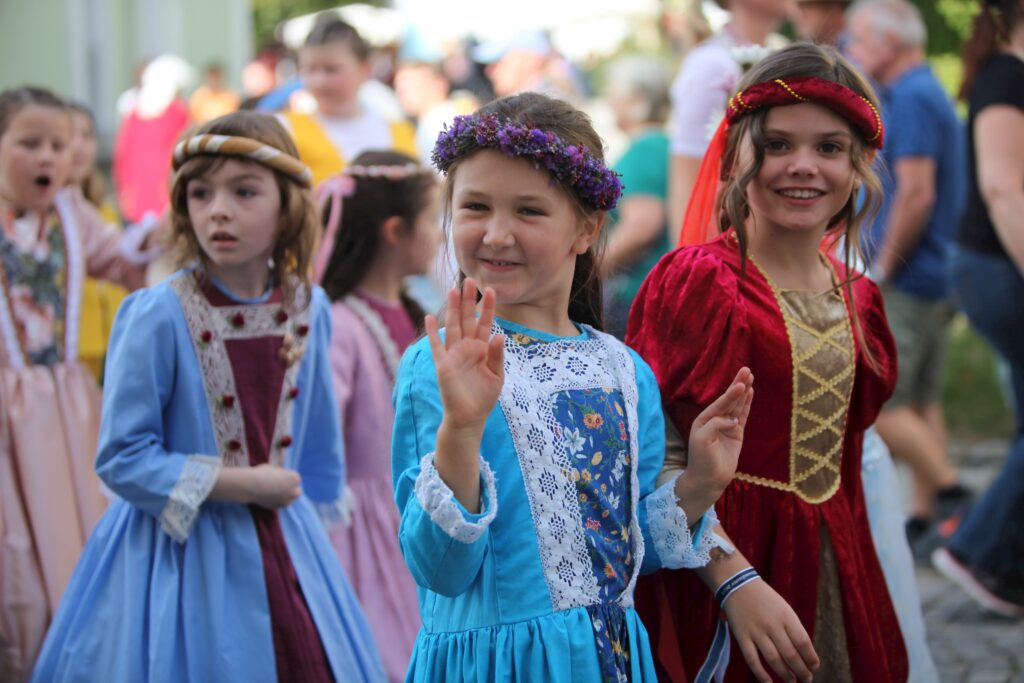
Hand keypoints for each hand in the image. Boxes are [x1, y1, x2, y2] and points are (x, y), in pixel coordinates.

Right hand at [246, 464, 301, 508]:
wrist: (251, 486)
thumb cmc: (262, 473)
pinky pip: (281, 504)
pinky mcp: (278, 507)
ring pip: (289, 499)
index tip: (279, 477)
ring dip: (285, 496)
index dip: (287, 477)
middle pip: (297, 491)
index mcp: (295, 478)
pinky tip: (270, 496)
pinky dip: (277, 501)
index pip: (295, 479)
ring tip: (274, 492)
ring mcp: (286, 501)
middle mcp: (294, 491)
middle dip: (291, 489)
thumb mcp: (275, 468)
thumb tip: (282, 476)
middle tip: (281, 486)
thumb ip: (282, 474)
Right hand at [425, 278, 504, 431]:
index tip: (492, 290)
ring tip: (453, 290)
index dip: (488, 307)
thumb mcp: (497, 376)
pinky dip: (432, 332)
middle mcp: (467, 348)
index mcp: (482, 349)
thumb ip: (497, 356)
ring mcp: (453, 354)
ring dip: (452, 309)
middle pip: (467, 319)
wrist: (470, 417)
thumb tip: (499, 336)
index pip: (485, 323)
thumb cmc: (484, 397)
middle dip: (469, 300)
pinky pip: (436, 346)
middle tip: (471, 280)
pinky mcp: (442, 365)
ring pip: (453, 327)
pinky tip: (430, 317)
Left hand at [686, 368, 753, 494]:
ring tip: (750, 376)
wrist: (708, 479)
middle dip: (738, 385)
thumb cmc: (701, 460)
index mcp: (704, 420)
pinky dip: (747, 404)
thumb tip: (733, 420)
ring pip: (737, 405)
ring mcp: (726, 426)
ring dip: (743, 392)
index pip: (720, 404)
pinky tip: (750, 393)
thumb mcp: (702, 440)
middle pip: (729, 399)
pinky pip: (742, 416)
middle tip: (746, 370)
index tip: (741, 385)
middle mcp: (715, 420)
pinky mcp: (736, 434)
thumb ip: (716, 426)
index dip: (730, 394)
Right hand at [723, 579, 818, 682]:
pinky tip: (768, 682)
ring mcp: (756, 631)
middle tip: (807, 679)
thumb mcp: (784, 608)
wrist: (738, 584)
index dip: (811, 658)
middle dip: (801, 670)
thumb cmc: (765, 599)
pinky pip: (752, 659)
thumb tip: (804, 654)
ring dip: (785, 674)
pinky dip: (761, 674)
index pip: (803, 642)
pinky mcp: (742, 636)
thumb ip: (793, 628)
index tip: (814, 667)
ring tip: (792, 681)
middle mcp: (772, 625)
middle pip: (790, 654)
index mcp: (786, 616)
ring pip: (773, 659)